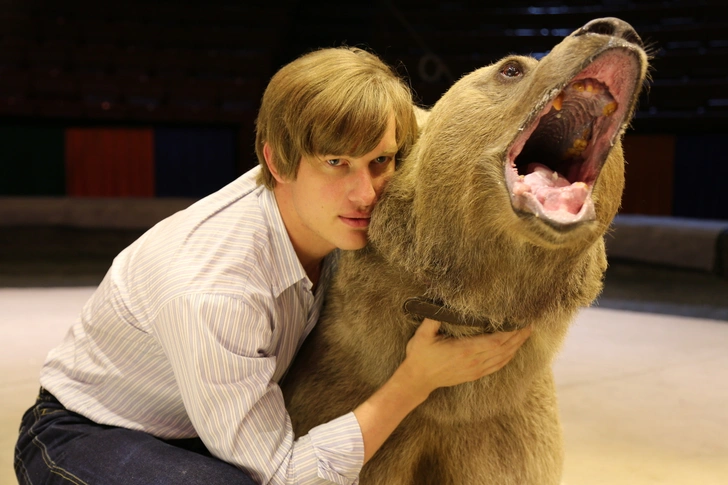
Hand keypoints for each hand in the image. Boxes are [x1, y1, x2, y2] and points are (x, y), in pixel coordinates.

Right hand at [401, 318, 531, 398]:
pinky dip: (508, 357)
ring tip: (526, 334)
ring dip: (516, 346)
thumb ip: (433, 318)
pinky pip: (497, 366)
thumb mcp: (423, 335)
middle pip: (503, 349)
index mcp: (464, 350)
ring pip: (503, 358)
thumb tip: (440, 301)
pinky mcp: (474, 375)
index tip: (520, 322)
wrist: (417, 380)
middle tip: (530, 325)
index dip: (510, 333)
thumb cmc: (420, 356)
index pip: (495, 342)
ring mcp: (475, 370)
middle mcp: (473, 361)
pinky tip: (513, 350)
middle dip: (518, 337)